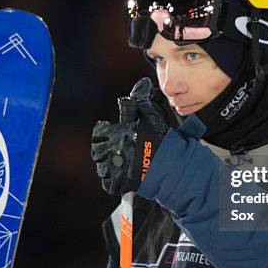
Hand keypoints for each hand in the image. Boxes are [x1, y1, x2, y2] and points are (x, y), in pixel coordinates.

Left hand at [91, 78, 167, 195]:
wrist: (170, 165)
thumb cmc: (160, 138)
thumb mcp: (151, 114)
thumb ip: (141, 99)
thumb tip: (143, 83)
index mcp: (114, 132)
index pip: (98, 132)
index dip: (105, 133)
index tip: (112, 135)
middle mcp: (110, 150)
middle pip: (97, 151)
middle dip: (106, 151)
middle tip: (120, 152)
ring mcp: (113, 169)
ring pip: (102, 168)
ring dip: (109, 166)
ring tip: (123, 165)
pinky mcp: (118, 184)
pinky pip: (108, 184)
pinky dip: (114, 182)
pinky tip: (123, 177)